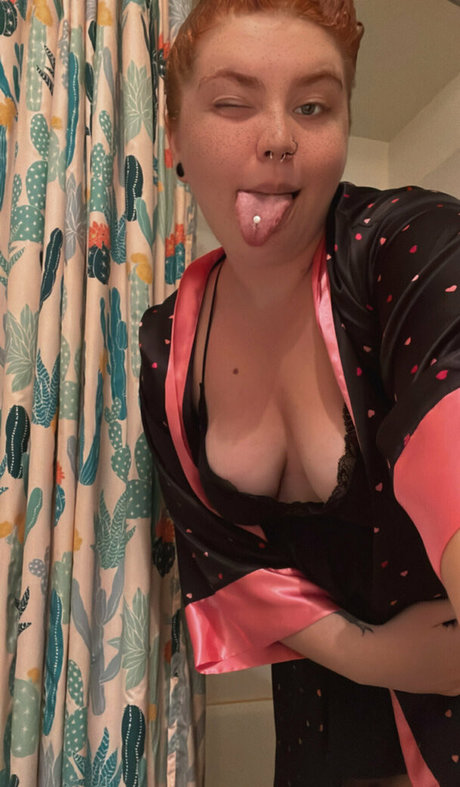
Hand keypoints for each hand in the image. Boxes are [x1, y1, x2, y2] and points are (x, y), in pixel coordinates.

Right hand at [282, 599, 459, 695]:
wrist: (377, 658)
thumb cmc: (402, 632)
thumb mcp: (427, 611)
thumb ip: (451, 606)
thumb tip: (459, 600)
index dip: (458, 619)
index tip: (450, 615)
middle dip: (457, 635)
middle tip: (448, 625)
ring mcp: (451, 681)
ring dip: (457, 655)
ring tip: (447, 643)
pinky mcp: (440, 690)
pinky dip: (458, 675)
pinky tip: (450, 666)